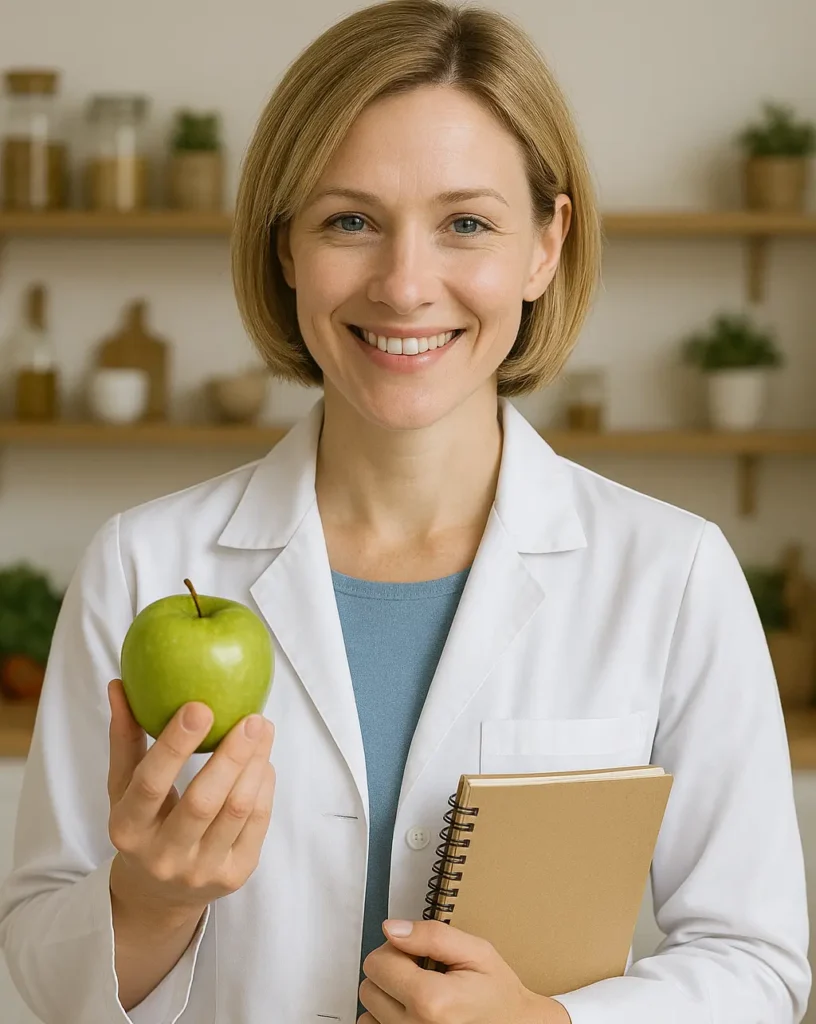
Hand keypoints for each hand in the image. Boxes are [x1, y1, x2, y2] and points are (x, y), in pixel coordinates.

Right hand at [106, 678, 275, 922]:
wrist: (158, 894)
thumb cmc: (142, 823)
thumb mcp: (123, 787)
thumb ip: (124, 738)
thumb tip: (119, 685)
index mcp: (127, 829)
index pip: (150, 784)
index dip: (175, 745)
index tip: (200, 705)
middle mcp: (162, 855)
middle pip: (203, 801)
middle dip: (232, 754)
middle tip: (252, 717)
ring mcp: (201, 871)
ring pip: (236, 810)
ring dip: (255, 764)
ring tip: (262, 728)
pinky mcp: (234, 876)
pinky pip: (256, 823)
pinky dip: (264, 787)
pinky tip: (264, 761)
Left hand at [358, 918, 571, 1023]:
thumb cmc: (497, 993)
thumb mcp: (475, 952)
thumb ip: (432, 936)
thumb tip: (392, 929)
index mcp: (432, 1001)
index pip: (377, 963)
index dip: (397, 950)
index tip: (419, 954)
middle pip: (369, 986)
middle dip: (391, 972)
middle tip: (422, 973)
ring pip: (368, 1010)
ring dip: (388, 997)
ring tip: (420, 995)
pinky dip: (387, 1018)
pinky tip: (413, 1012)